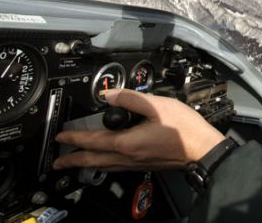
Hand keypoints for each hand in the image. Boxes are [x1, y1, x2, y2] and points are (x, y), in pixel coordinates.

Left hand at [52, 89, 224, 171]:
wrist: (203, 149)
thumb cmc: (184, 129)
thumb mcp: (158, 106)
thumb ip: (131, 98)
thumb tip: (109, 94)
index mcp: (127, 143)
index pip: (93, 141)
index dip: (74, 138)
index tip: (60, 136)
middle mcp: (129, 157)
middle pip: (93, 161)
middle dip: (73, 160)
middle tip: (58, 162)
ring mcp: (137, 163)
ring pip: (104, 166)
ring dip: (86, 164)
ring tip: (76, 163)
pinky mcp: (145, 165)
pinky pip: (116, 167)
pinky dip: (103, 165)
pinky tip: (106, 162)